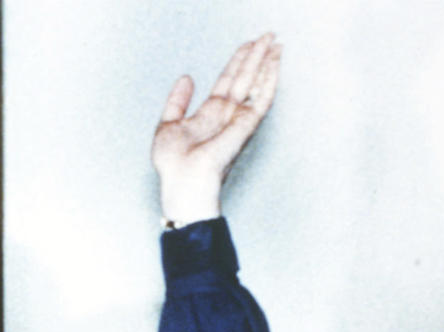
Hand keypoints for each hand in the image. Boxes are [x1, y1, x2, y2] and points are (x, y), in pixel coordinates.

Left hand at [152, 33, 280, 226]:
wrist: (183, 183)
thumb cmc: (174, 166)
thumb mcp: (168, 125)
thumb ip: (178, 101)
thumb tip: (187, 78)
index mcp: (210, 114)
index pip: (227, 81)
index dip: (237, 62)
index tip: (247, 45)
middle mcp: (226, 116)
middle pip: (244, 78)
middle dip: (256, 56)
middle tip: (269, 36)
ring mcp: (237, 120)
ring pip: (255, 84)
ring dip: (266, 62)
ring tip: (275, 43)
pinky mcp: (245, 126)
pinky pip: (261, 100)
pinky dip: (269, 81)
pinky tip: (275, 64)